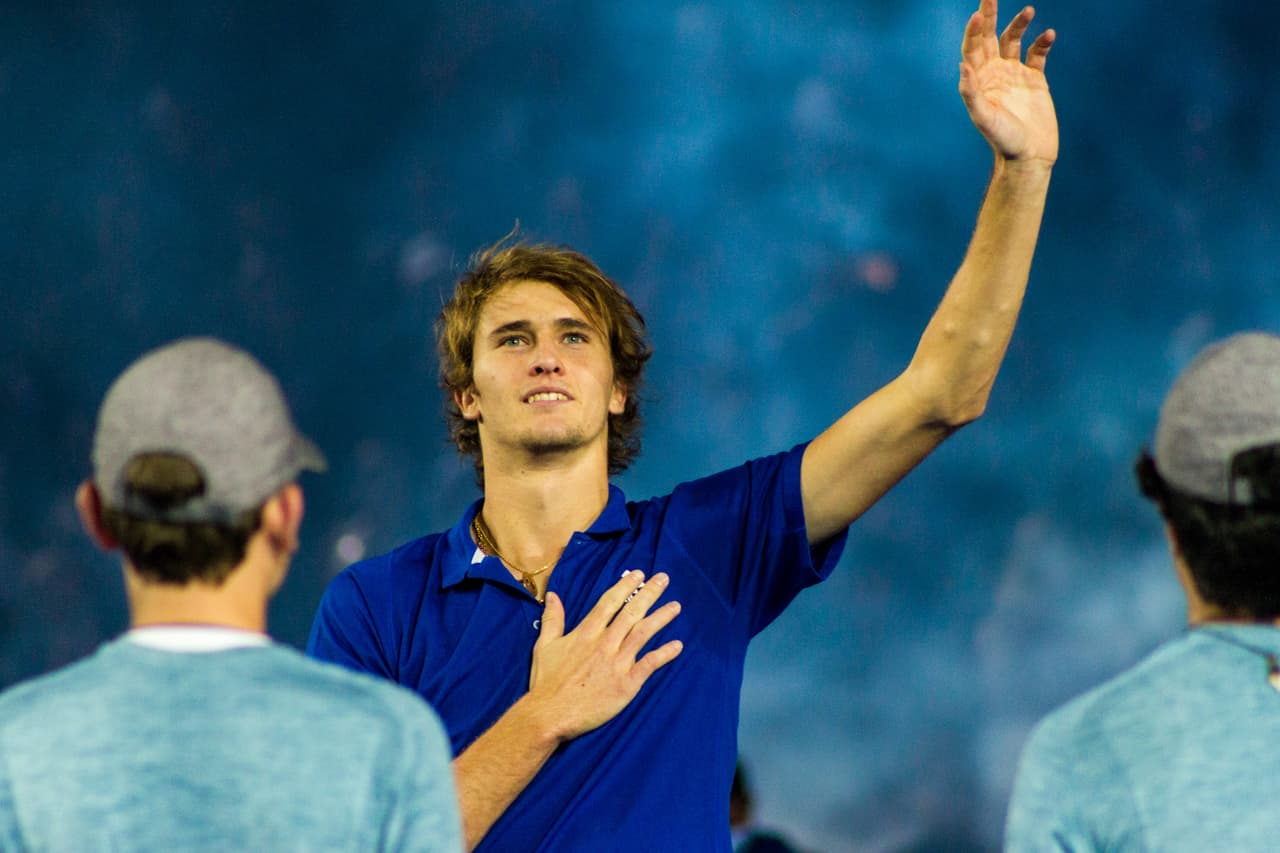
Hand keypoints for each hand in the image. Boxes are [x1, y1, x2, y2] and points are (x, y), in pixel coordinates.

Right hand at [526, 570, 682, 742]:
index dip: (625, 586)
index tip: (639, 574)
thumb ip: (553, 619)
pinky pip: (649, 664)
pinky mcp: (626, 684)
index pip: (610, 602)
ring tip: (676, 606)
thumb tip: (553, 595)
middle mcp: (604, 643)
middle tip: (663, 579)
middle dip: (649, 593)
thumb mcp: (544, 646)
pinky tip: (678, 646)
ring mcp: (617, 663)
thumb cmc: (546, 682)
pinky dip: (664, 654)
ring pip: (643, 633)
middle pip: (631, 612)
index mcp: (586, 633)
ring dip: (661, 618)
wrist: (550, 714)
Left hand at [959, 0, 1057, 163]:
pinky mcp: (1035, 79)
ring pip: (1015, 40)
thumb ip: (972, 94)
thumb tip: (963, 67)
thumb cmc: (1004, 140)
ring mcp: (1015, 74)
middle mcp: (994, 73)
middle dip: (990, 15)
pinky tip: (1049, 35)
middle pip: (990, 37)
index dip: (974, 30)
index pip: (972, 48)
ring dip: (1019, 24)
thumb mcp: (985, 118)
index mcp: (979, 80)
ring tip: (1028, 11)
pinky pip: (1038, 53)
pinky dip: (1043, 42)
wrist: (1029, 156)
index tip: (978, 13)